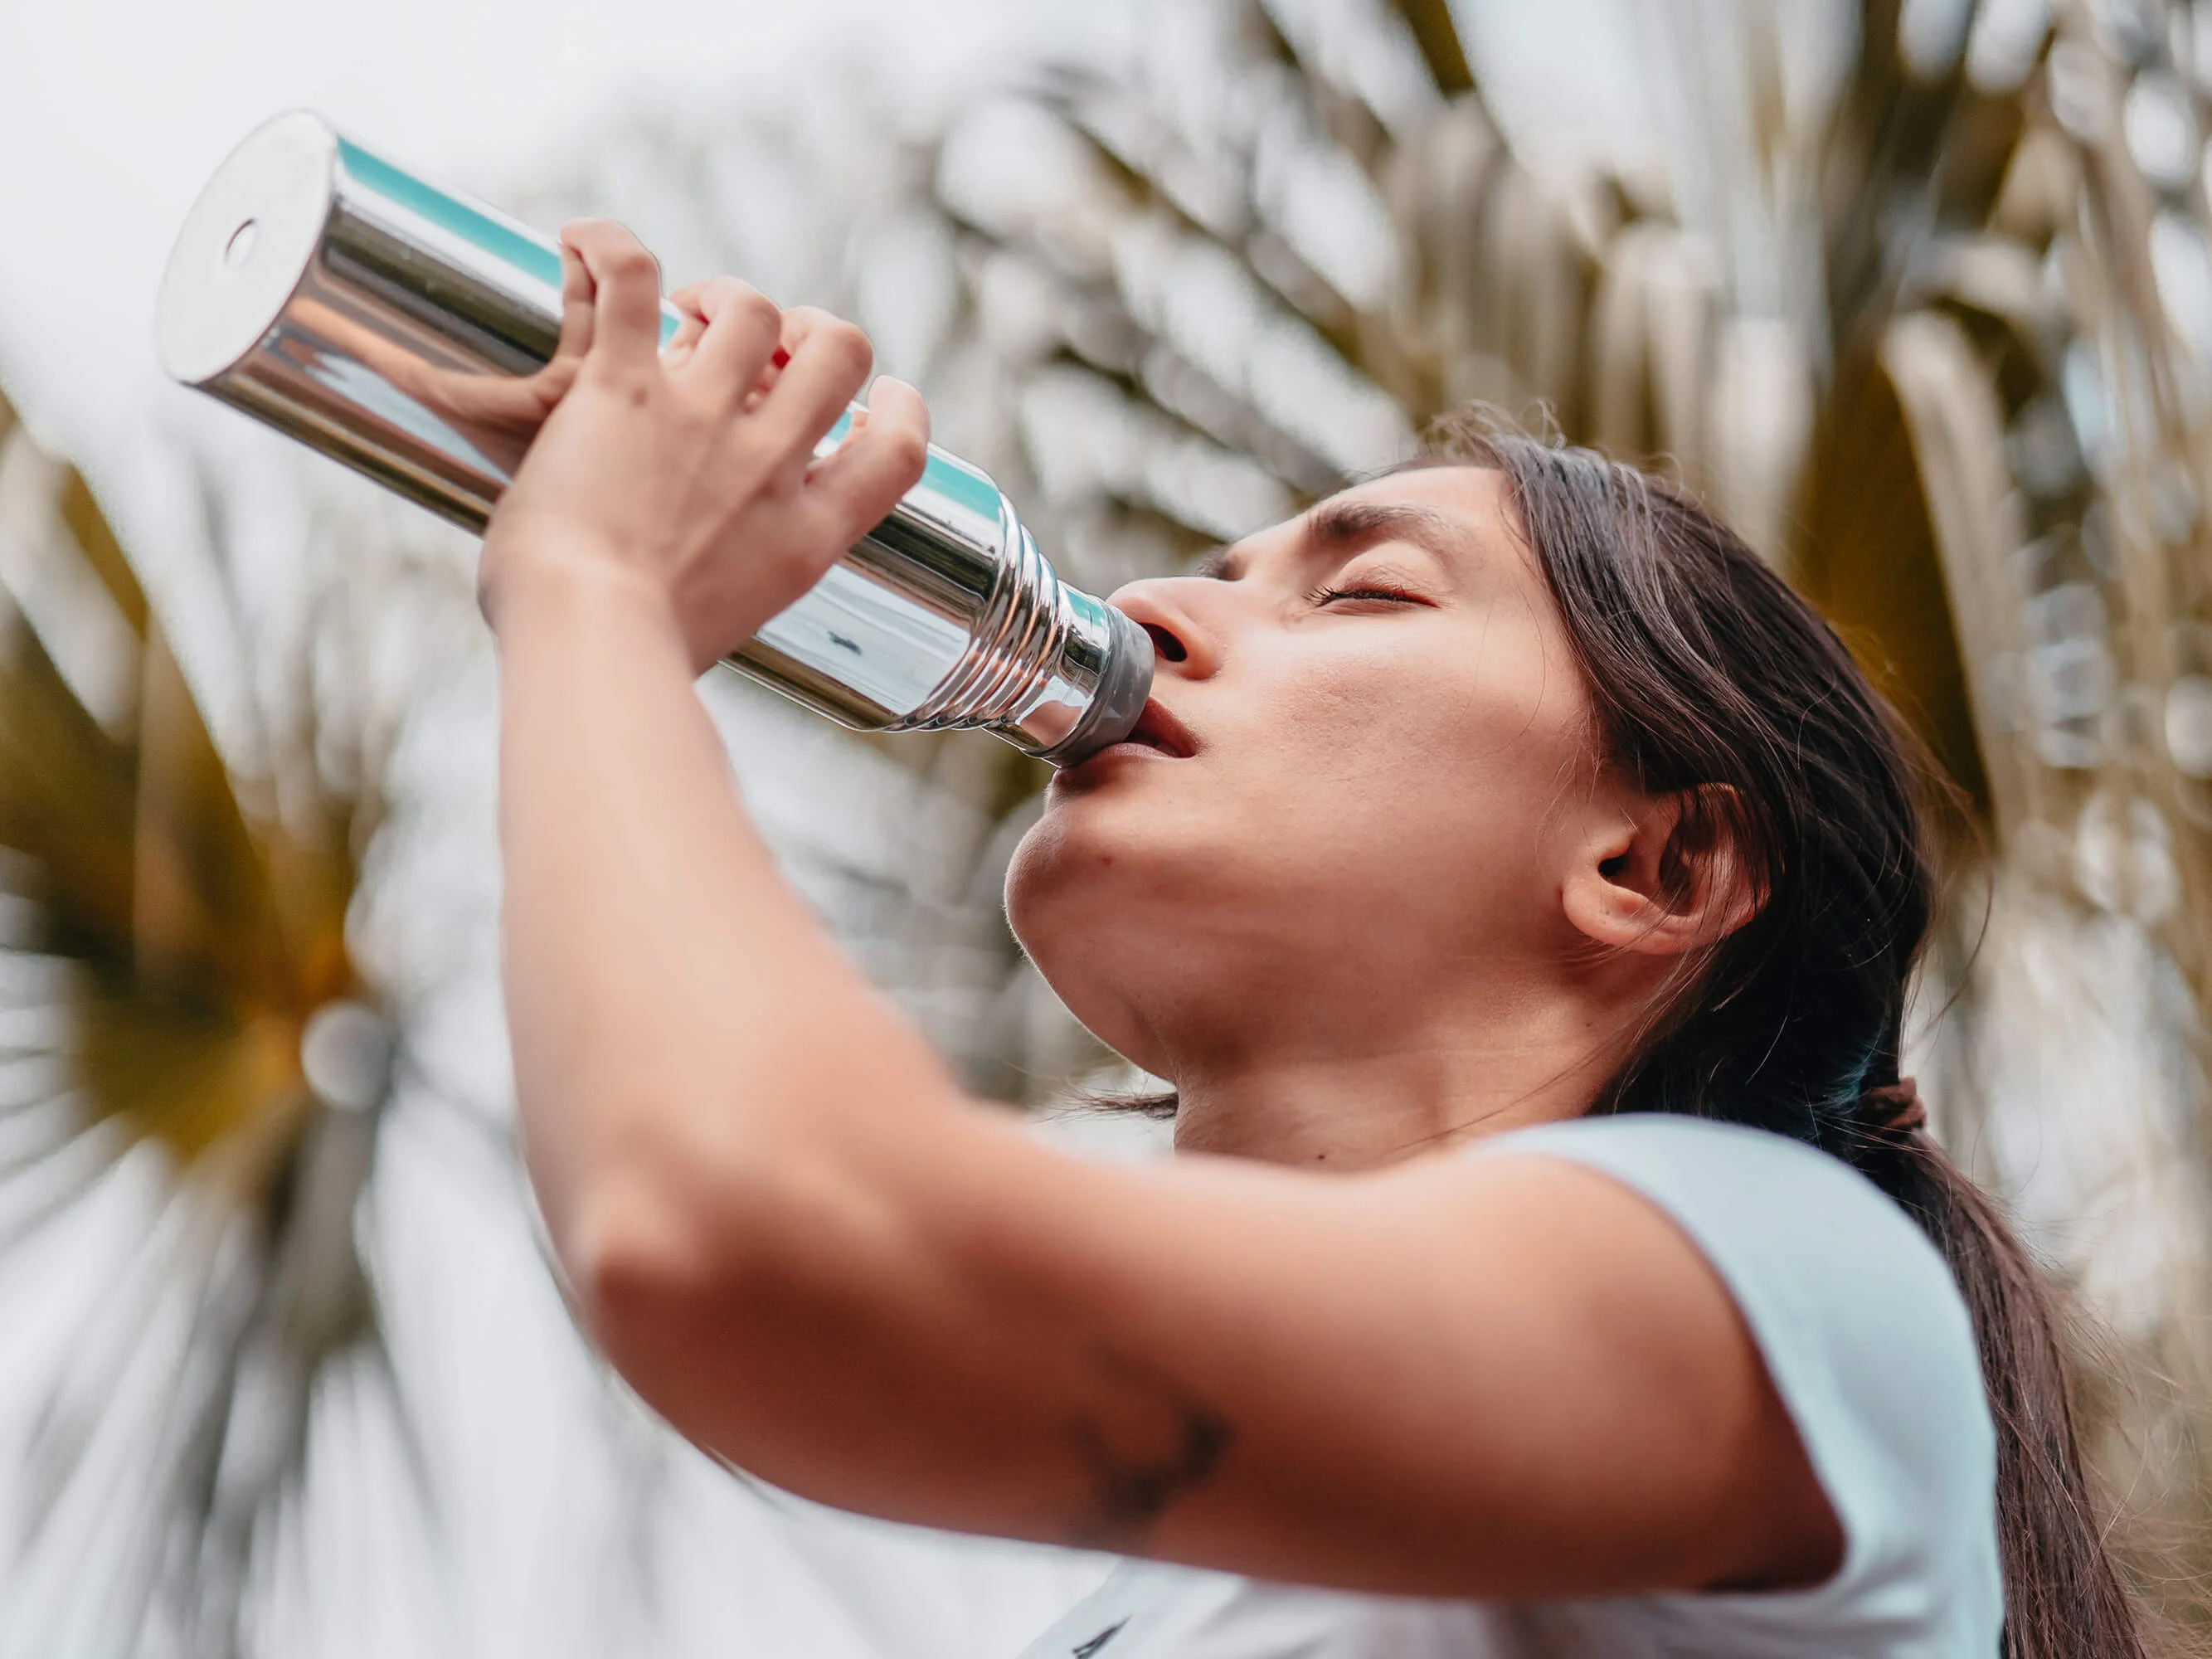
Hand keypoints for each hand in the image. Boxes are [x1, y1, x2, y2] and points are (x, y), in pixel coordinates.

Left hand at [478, 219, 929, 672]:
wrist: (589, 639)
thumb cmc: (642, 654)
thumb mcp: (740, 619)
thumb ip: (755, 567)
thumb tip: (727, 566)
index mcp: (807, 534)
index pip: (898, 451)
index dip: (899, 408)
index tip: (879, 397)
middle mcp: (769, 466)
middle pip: (837, 351)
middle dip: (811, 330)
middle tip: (766, 344)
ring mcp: (702, 418)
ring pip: (750, 308)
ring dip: (725, 296)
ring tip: (687, 310)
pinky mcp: (626, 387)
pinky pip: (633, 278)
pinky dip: (607, 248)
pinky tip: (583, 245)